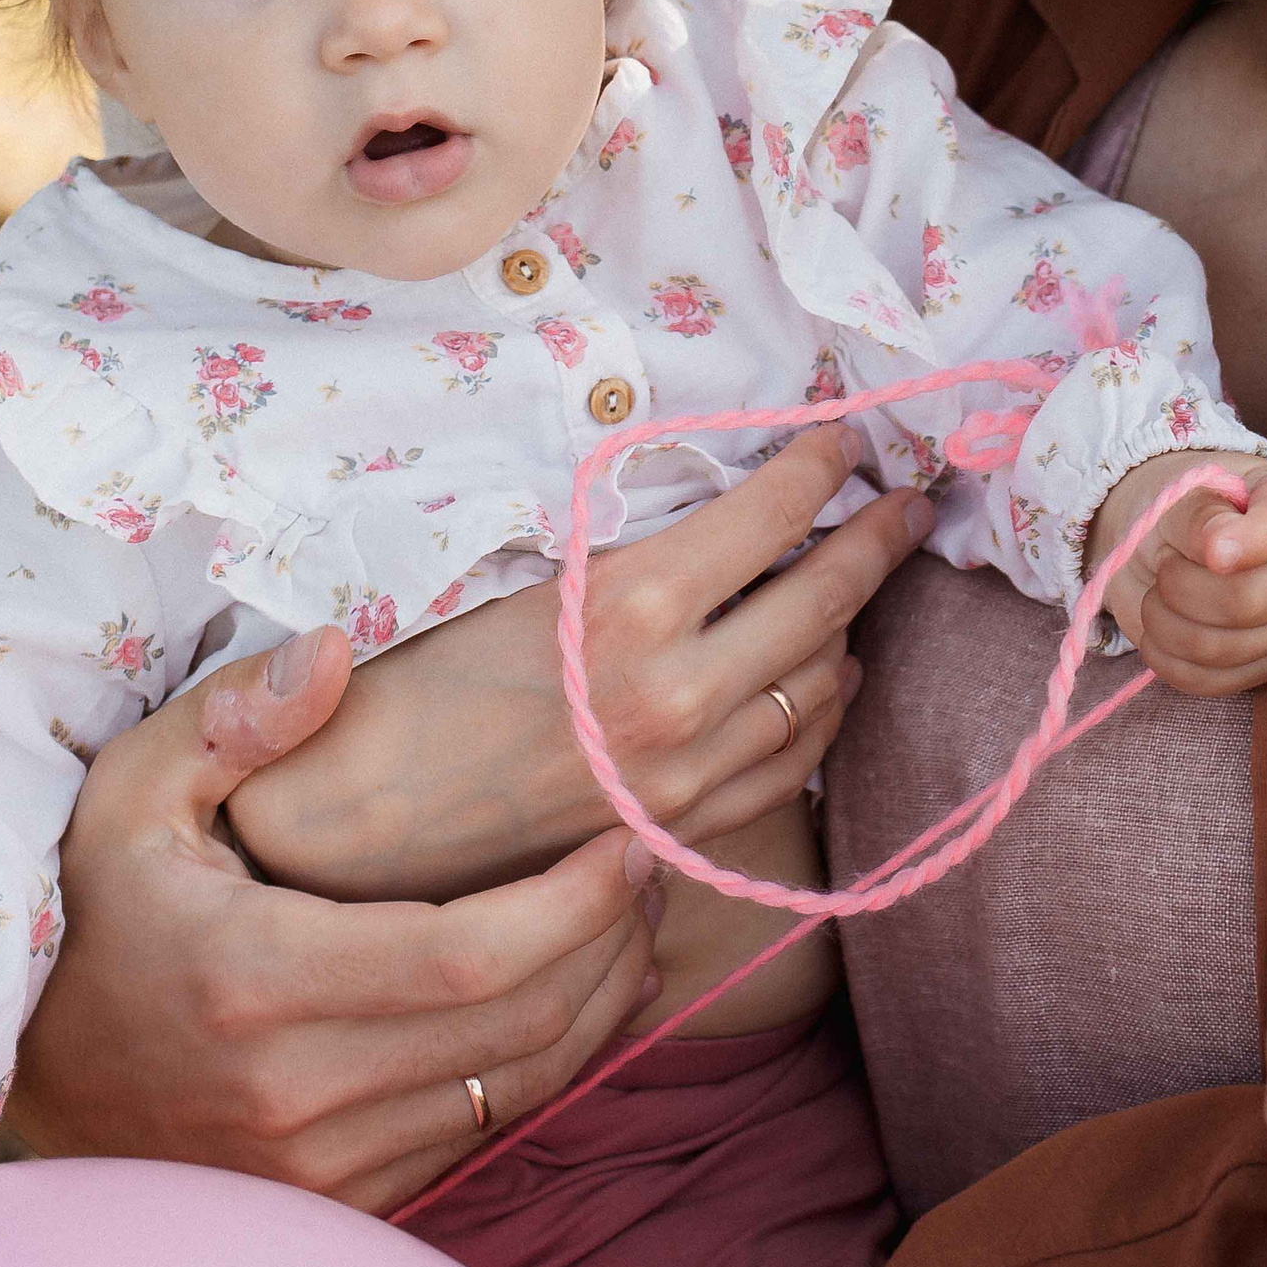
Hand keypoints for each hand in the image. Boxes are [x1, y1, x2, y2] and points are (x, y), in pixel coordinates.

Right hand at [6, 623, 662, 1211]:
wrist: (25, 1083)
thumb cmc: (90, 913)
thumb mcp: (131, 791)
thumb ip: (236, 716)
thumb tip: (338, 650)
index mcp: (255, 980)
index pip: (470, 955)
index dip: (577, 903)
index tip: (631, 837)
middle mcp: (294, 1092)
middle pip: (519, 1027)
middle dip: (612, 943)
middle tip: (649, 861)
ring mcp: (318, 1168)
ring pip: (515, 1092)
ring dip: (599, 1006)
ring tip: (629, 920)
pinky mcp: (339, 1210)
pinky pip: (479, 1138)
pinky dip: (544, 1068)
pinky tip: (573, 997)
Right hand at [224, 429, 927, 900]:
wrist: (355, 818)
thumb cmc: (410, 677)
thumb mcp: (517, 575)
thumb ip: (622, 543)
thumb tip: (709, 498)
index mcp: (629, 607)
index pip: (770, 515)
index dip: (819, 465)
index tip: (844, 436)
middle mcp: (678, 694)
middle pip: (824, 601)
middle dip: (878, 539)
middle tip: (911, 502)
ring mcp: (688, 774)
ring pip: (821, 687)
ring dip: (852, 627)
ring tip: (864, 582)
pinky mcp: (679, 830)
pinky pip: (791, 766)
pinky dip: (821, 712)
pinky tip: (824, 682)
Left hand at [1095, 454, 1266, 696]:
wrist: (1164, 547)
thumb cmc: (1183, 512)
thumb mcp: (1183, 493)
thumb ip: (1201, 513)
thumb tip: (1218, 549)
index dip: (1246, 544)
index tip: (1209, 551)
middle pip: (1248, 601)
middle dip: (1182, 586)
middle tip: (1164, 563)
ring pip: (1225, 647)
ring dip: (1166, 621)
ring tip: (1156, 594)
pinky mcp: (1265, 666)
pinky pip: (1214, 681)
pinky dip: (1168, 659)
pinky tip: (1156, 632)